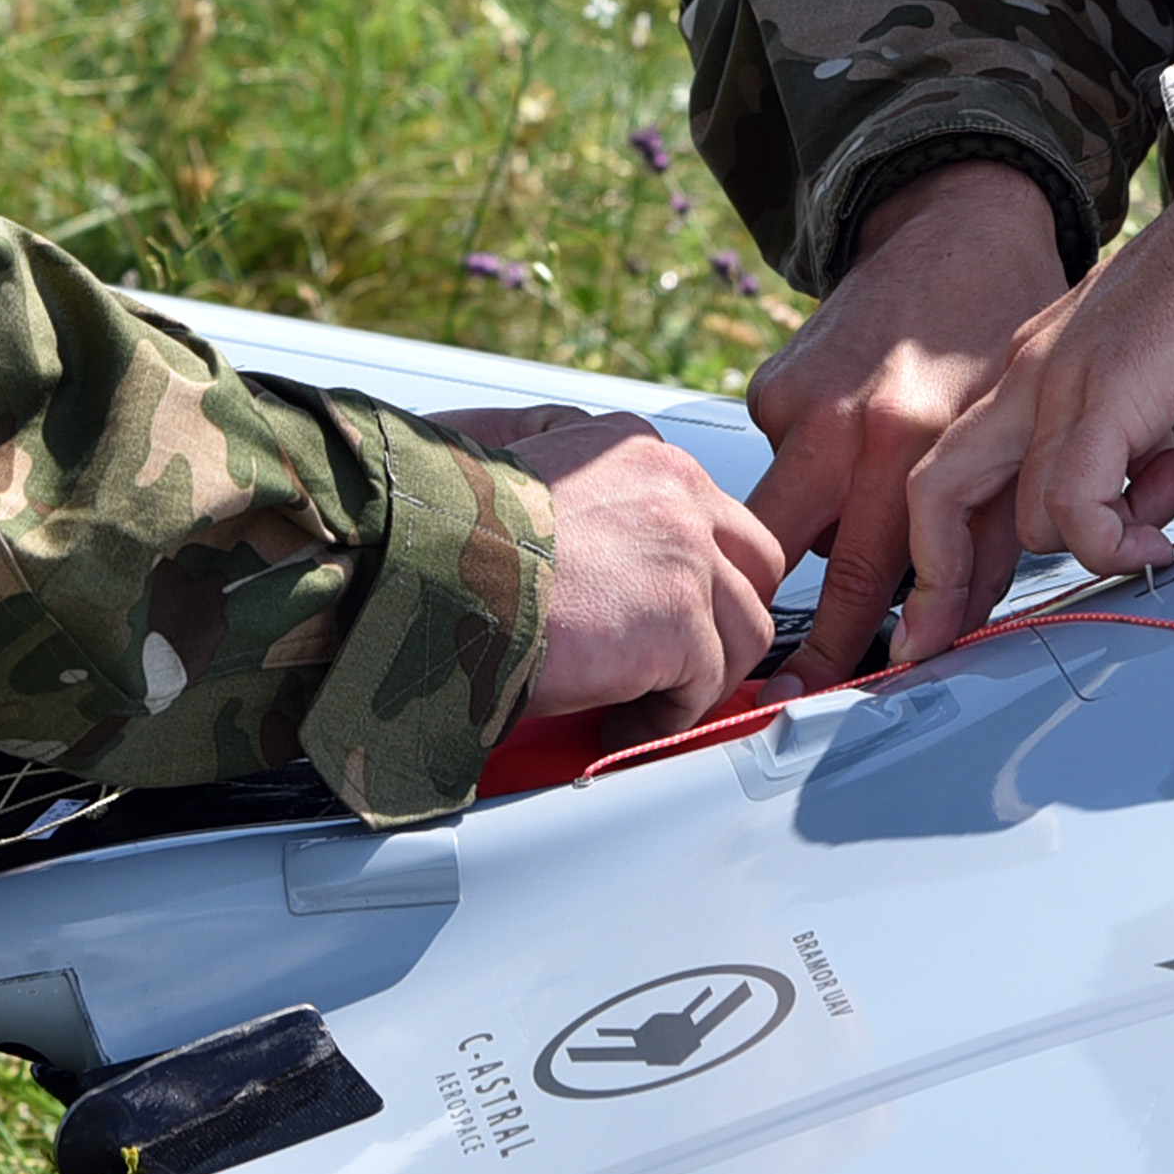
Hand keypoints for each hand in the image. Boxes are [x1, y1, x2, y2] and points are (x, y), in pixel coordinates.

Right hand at [437, 409, 785, 733]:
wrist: (420, 575)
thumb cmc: (442, 534)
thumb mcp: (510, 461)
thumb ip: (569, 471)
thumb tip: (584, 505)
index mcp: (636, 450)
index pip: (712, 515)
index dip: (698, 576)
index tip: (665, 615)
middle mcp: (673, 489)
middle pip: (753, 565)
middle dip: (723, 621)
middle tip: (677, 664)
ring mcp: (686, 553)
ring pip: (743, 631)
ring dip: (695, 679)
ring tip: (638, 705)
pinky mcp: (679, 620)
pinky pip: (705, 687)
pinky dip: (664, 718)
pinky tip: (618, 723)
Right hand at [741, 161, 1072, 685]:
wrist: (959, 230)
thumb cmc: (1001, 339)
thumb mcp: (1016, 442)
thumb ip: (980, 542)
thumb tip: (940, 634)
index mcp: (913, 442)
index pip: (868, 577)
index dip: (842, 646)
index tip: (816, 695)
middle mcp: (847, 423)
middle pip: (790, 559)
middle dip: (787, 624)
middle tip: (783, 681)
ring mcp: (798, 401)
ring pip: (789, 515)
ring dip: (817, 533)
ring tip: (864, 502)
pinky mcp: (771, 384)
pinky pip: (784, 463)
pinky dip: (815, 470)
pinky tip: (854, 437)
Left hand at [898, 186, 1173, 663]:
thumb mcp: (1141, 381)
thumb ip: (1117, 442)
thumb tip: (1125, 519)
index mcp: (1024, 372)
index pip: (949, 473)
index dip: (939, 556)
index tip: (938, 622)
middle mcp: (1022, 378)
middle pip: (933, 494)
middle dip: (937, 584)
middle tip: (941, 645)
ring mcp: (1055, 384)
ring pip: (1020, 517)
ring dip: (1093, 549)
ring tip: (1160, 526)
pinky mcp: (1102, 395)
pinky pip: (1073, 507)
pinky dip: (1113, 543)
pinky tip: (1163, 535)